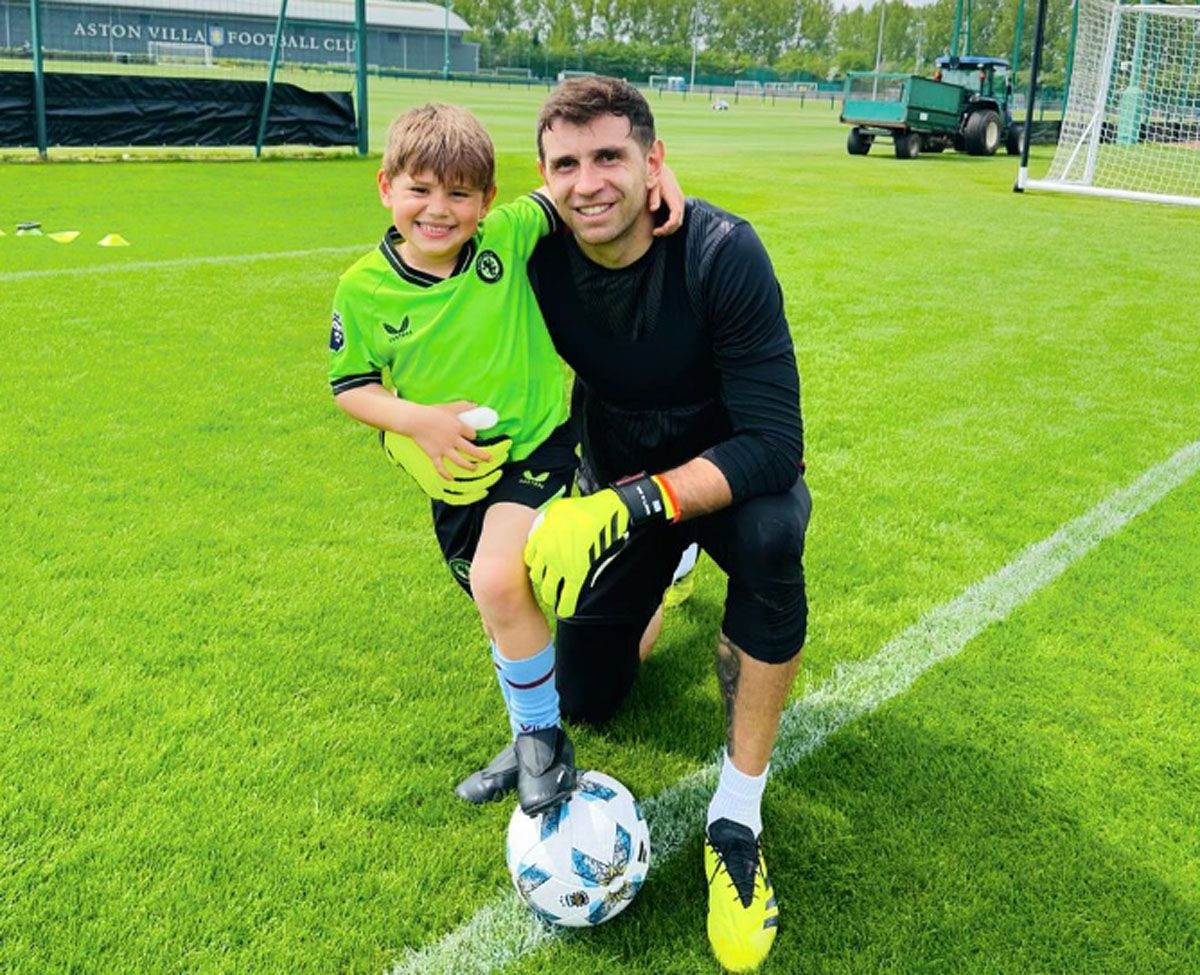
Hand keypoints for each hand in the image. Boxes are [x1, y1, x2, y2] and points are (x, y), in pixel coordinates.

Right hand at [410, 400, 495, 478]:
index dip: (473, 435)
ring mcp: (444, 448)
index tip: (472, 437)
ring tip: (475, 469)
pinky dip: (445, 474)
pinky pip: (441, 467)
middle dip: (482, 456)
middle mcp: (453, 439)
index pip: (472, 434)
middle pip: (471, 450)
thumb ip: (463, 406)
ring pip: (460, 461)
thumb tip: (475, 405)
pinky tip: (451, 478)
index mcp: (458, 427)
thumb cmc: (431, 412)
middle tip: (489, 459)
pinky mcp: (434, 455)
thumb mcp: (449, 407)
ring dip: (469, 466)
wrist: (414, 420)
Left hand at [525, 474, 678, 616]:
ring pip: (548, 588)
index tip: (543, 567)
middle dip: (543, 580)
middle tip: (550, 583)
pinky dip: (565, 606)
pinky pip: (566, 597)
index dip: (537, 564)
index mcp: (541, 535)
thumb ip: (546, 523)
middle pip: (537, 575)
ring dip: (551, 595)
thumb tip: (541, 535)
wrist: (610, 512)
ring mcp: (562, 565)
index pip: (531, 558)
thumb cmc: (587, 508)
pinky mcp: (578, 575)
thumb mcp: (559, 509)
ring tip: (555, 598)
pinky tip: (565, 610)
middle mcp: (547, 552)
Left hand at [651, 163, 684, 236]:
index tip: (656, 231)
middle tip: (655, 232)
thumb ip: (653, 196)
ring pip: (679, 221)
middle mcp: (679, 200)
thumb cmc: (654, 176)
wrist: (659, 167)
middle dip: (667, 230)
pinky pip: (677, 217)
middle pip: (678, 222)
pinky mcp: (677, 202)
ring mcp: (679, 201)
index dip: (668, 226)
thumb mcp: (652, 184)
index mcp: (674, 196)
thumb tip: (653, 209)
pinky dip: (670, 224)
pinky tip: (660, 225)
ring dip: (669, 228)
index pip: (676, 216)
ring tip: (656, 231)